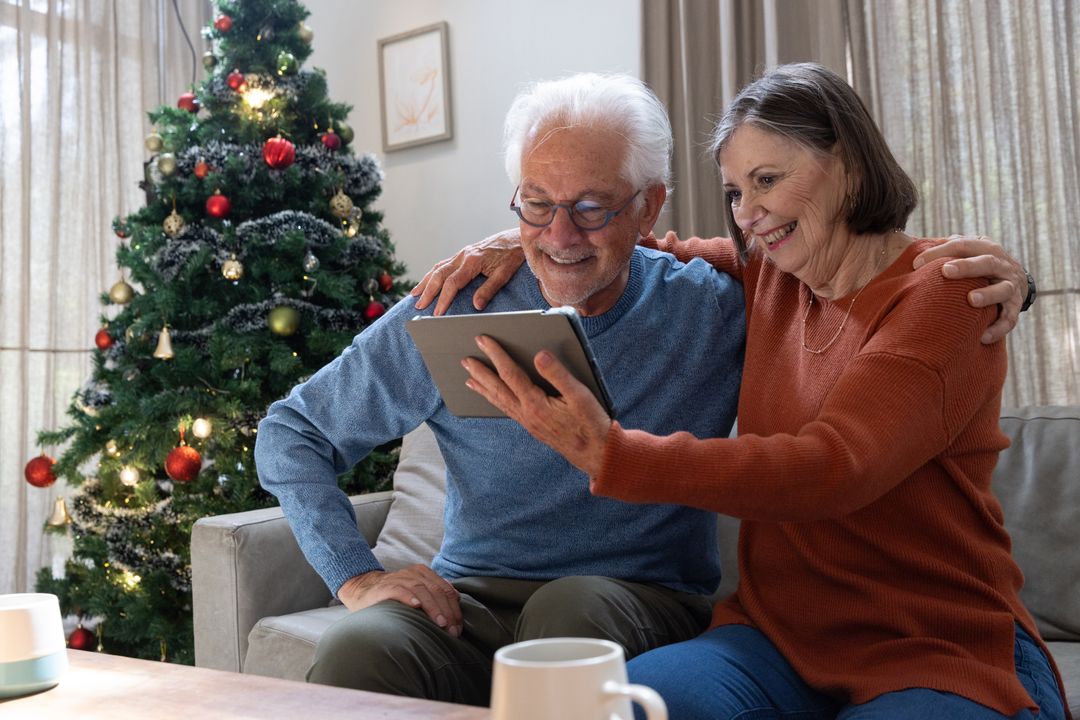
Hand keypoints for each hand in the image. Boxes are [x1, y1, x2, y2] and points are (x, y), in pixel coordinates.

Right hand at [337, 565, 461, 636]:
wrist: (363, 590)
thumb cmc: (394, 596)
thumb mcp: (416, 592)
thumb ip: (434, 594)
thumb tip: (456, 602)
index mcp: (424, 574)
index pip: (446, 590)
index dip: (454, 608)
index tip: (458, 628)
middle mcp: (414, 574)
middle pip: (436, 590)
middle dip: (447, 611)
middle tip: (452, 630)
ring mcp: (399, 579)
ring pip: (422, 590)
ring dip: (433, 607)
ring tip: (440, 623)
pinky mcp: (385, 587)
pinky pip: (399, 590)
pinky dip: (409, 597)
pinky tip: (416, 606)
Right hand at [411, 228, 525, 315]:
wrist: (517, 237)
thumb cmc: (512, 255)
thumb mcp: (505, 274)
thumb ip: (489, 289)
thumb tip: (476, 306)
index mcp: (472, 261)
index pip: (452, 283)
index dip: (443, 299)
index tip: (437, 314)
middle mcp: (463, 255)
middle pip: (439, 275)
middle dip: (428, 292)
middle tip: (419, 307)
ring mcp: (462, 253)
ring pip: (438, 268)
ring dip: (425, 282)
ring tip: (415, 295)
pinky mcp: (464, 253)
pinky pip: (443, 264)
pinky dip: (433, 273)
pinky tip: (428, 280)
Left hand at [462, 335, 610, 475]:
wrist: (596, 455)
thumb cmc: (591, 424)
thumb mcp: (579, 396)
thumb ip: (558, 374)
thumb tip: (539, 355)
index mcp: (536, 404)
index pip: (510, 374)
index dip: (496, 355)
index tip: (483, 340)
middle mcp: (527, 414)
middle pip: (497, 389)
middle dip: (480, 372)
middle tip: (465, 360)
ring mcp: (528, 422)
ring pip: (500, 402)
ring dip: (484, 388)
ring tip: (469, 379)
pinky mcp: (533, 427)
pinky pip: (507, 410)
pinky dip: (496, 400)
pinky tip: (494, 397)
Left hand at [912, 234, 1026, 343]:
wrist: (1016, 279)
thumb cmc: (978, 265)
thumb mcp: (966, 252)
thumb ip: (945, 249)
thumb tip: (911, 250)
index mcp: (986, 248)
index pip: (963, 245)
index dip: (939, 252)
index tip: (916, 263)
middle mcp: (1002, 265)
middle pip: (987, 262)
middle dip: (967, 266)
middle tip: (946, 271)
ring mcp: (1010, 287)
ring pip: (1003, 290)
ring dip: (988, 294)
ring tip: (971, 300)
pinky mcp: (1014, 307)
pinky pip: (1009, 319)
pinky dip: (997, 328)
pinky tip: (982, 337)